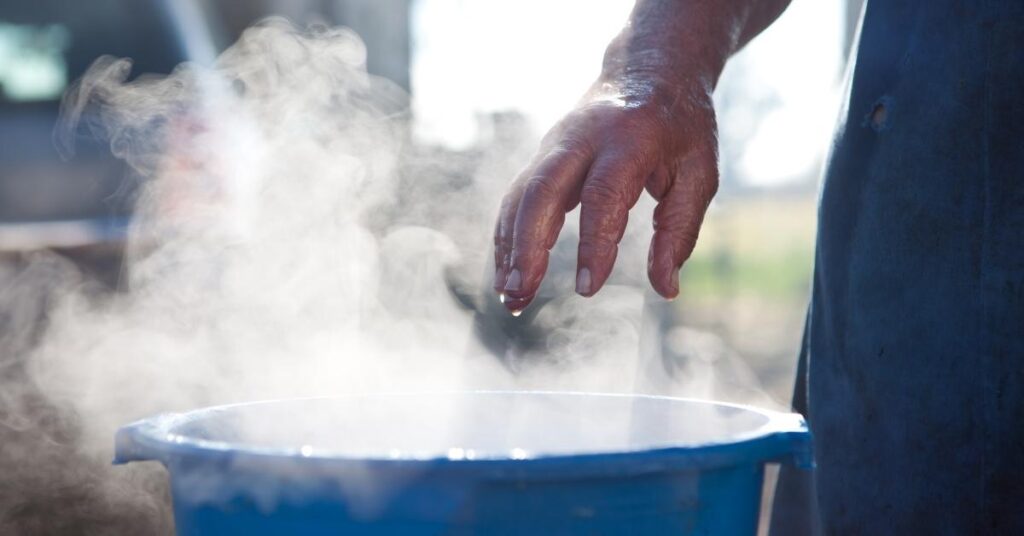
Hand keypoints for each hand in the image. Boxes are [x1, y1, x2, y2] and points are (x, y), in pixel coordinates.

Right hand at [493, 75, 719, 313]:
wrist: (650, 69)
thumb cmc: (681, 128)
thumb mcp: (699, 173)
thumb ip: (679, 231)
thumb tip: (666, 289)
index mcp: (628, 139)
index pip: (603, 195)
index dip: (593, 243)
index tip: (587, 289)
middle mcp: (581, 138)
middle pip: (541, 190)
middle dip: (526, 245)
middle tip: (520, 294)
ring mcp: (555, 144)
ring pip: (520, 195)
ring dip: (509, 247)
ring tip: (510, 298)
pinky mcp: (543, 156)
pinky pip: (516, 197)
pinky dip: (508, 236)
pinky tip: (508, 275)